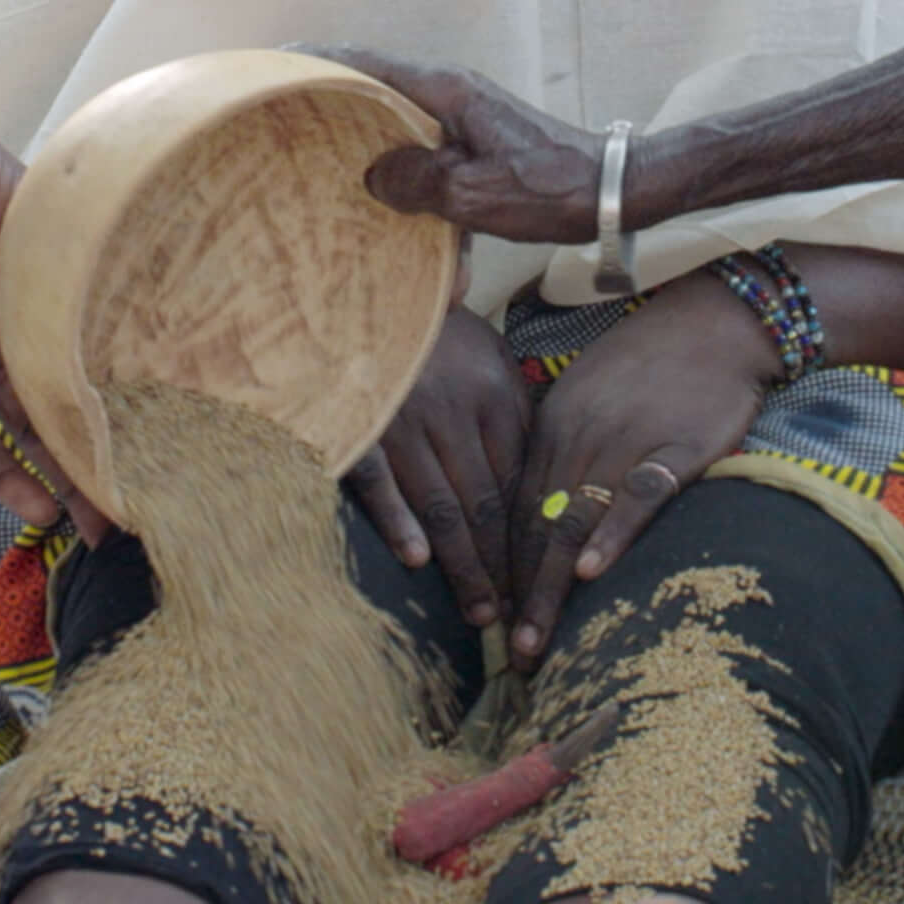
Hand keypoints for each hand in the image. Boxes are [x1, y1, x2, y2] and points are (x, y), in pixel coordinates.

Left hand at [0, 54, 66, 525]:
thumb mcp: (24, 218)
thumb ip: (40, 282)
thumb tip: (44, 342)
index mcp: (16, 305)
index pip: (59, 377)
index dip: (93, 421)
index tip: (136, 465)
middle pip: (22, 420)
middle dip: (59, 472)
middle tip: (98, 522)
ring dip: (4, 476)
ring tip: (47, 515)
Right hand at [309, 48, 606, 244]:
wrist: (618, 192)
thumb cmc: (554, 188)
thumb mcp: (477, 194)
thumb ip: (419, 182)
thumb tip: (372, 175)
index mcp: (446, 92)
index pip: (367, 64)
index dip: (318, 62)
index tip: (273, 64)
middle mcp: (452, 95)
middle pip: (377, 93)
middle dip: (335, 109)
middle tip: (283, 122)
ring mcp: (466, 120)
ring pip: (403, 133)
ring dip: (379, 160)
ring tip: (333, 178)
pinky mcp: (480, 147)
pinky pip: (433, 163)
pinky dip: (422, 195)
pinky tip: (422, 242)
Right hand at [349, 309, 533, 631]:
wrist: (370, 284)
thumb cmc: (439, 331)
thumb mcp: (490, 359)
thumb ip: (516, 414)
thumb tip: (545, 477)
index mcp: (493, 396)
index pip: (517, 484)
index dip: (528, 540)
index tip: (538, 584)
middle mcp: (453, 411)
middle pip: (484, 504)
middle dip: (501, 566)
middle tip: (515, 619)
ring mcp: (403, 418)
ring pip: (439, 503)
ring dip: (461, 562)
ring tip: (480, 611)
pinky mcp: (358, 423)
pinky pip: (380, 479)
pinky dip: (397, 520)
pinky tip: (416, 560)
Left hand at [503, 277, 779, 668]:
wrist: (715, 322)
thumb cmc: (651, 362)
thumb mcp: (589, 395)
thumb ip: (563, 448)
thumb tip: (541, 508)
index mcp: (553, 426)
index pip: (518, 510)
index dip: (507, 568)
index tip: (498, 615)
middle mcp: (579, 436)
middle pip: (538, 525)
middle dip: (523, 592)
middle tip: (513, 649)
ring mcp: (625, 442)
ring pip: (575, 519)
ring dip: (553, 584)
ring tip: (540, 637)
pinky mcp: (675, 447)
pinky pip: (636, 494)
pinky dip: (613, 533)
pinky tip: (594, 570)